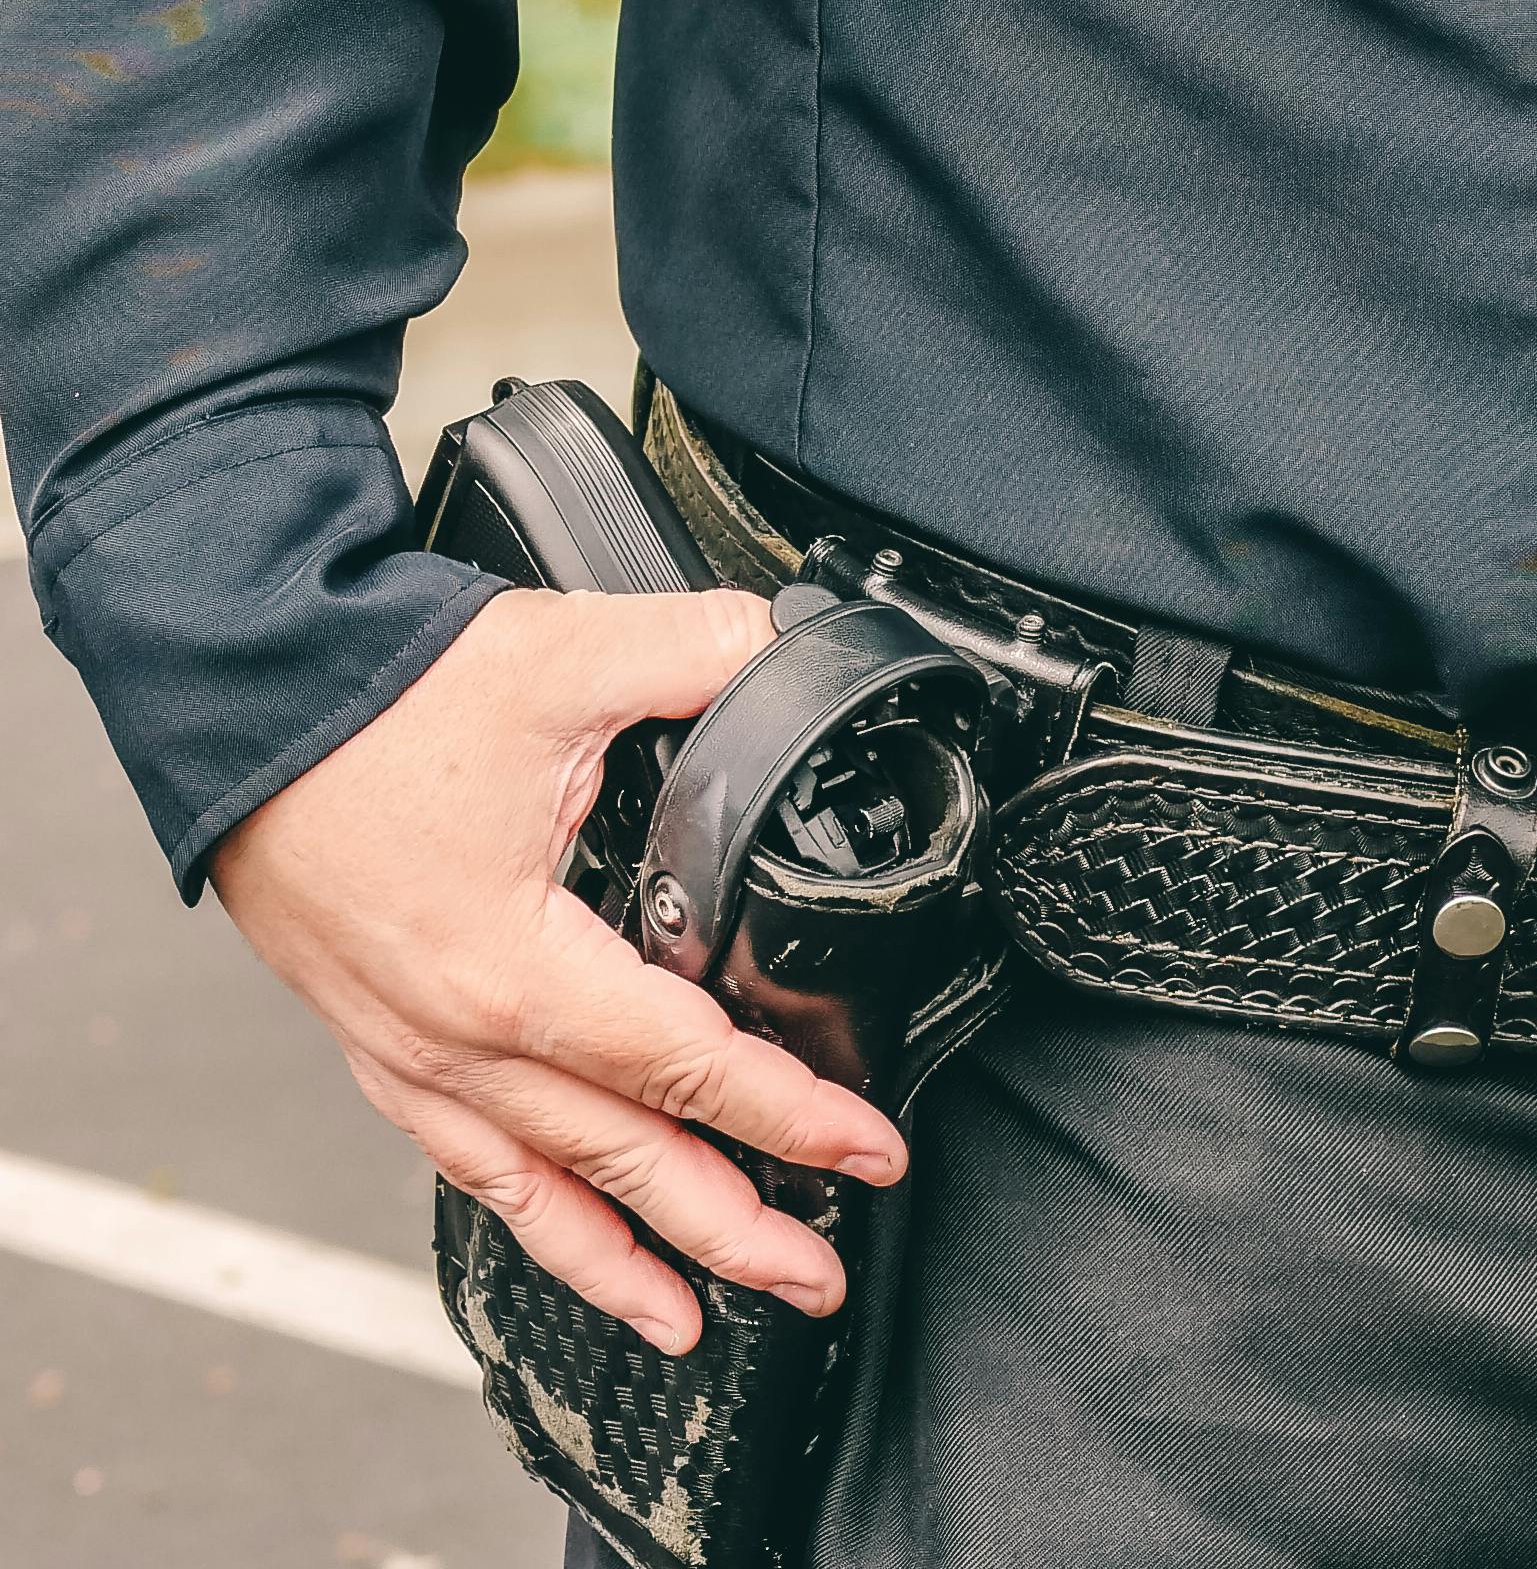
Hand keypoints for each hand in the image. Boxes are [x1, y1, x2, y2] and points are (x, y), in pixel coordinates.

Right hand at [209, 584, 904, 1353]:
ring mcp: (412, 1054)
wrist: (245, 708)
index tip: (864, 1151)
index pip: (682, 1065)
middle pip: (621, 1158)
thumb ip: (702, 651)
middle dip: (733, 1224)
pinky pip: (467, 1164)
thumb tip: (793, 649)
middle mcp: (458, 1042)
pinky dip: (531, 1218)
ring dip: (628, 1257)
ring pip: (541, 1188)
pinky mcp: (380, 1042)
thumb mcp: (567, 656)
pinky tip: (572, 1242)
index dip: (787, 1114)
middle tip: (817, 1270)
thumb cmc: (374, 699)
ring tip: (701, 1314)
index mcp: (512, 970)